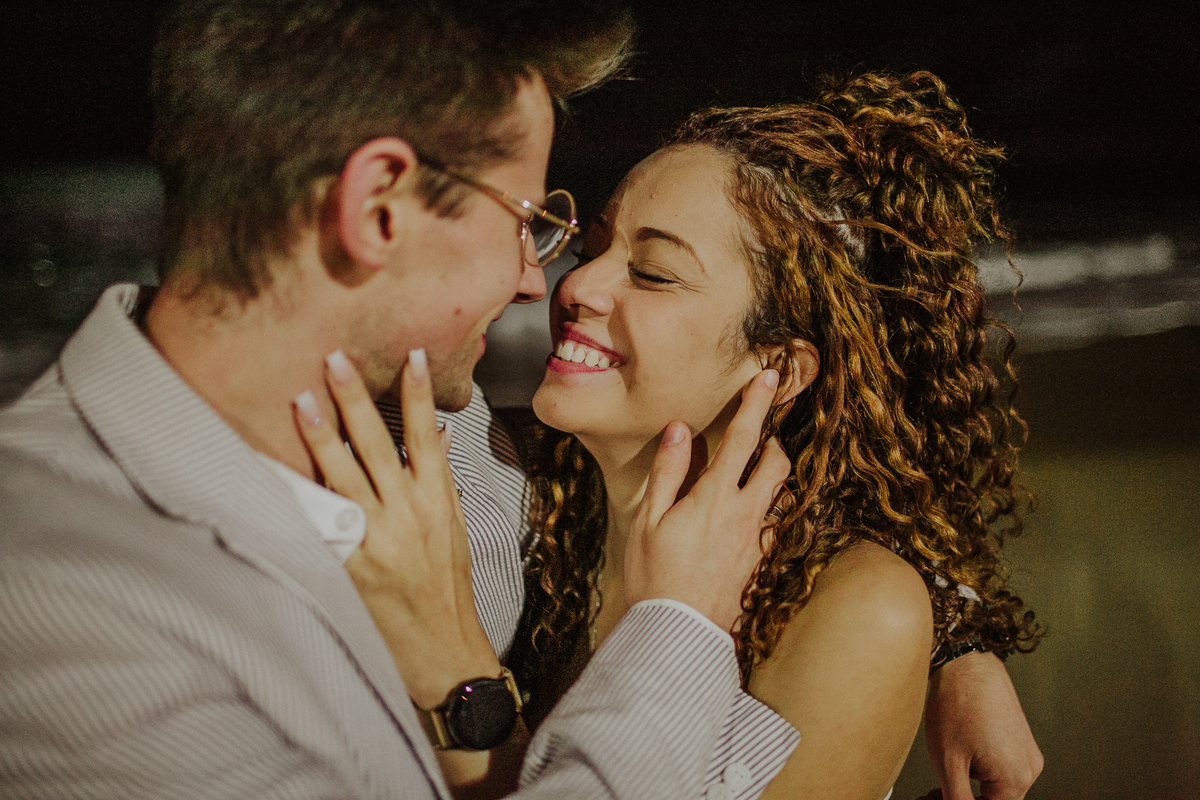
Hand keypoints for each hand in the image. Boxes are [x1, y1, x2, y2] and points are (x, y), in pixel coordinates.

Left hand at [294, 349, 498, 707]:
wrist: (442, 648)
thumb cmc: (447, 587)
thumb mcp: (455, 527)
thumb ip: (439, 480)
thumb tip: (438, 434)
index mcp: (437, 502)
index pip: (428, 435)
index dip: (419, 394)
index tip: (411, 357)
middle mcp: (408, 514)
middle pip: (379, 445)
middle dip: (356, 400)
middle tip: (334, 359)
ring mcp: (377, 539)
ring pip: (344, 475)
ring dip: (321, 435)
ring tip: (301, 399)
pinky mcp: (349, 564)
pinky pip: (321, 521)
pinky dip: (301, 493)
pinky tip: (277, 471)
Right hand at [624, 369, 791, 630]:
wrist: (679, 632)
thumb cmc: (654, 576)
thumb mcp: (648, 520)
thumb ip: (668, 472)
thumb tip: (681, 431)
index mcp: (715, 497)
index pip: (743, 439)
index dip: (757, 404)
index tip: (770, 378)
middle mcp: (745, 514)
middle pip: (777, 463)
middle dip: (773, 441)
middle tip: (758, 435)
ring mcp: (757, 539)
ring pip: (780, 493)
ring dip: (772, 475)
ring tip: (751, 472)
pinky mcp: (759, 562)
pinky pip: (772, 523)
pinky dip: (765, 508)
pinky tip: (743, 517)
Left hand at [925, 651, 1042, 799]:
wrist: (964, 661)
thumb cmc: (956, 703)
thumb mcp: (948, 763)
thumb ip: (957, 799)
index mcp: (1016, 778)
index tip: (935, 797)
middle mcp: (1030, 767)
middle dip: (967, 797)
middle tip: (935, 790)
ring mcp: (1027, 751)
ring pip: (998, 785)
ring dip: (973, 784)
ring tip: (947, 764)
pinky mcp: (1020, 738)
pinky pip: (1002, 766)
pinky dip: (980, 767)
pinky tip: (960, 751)